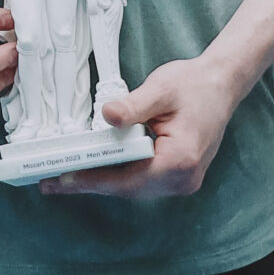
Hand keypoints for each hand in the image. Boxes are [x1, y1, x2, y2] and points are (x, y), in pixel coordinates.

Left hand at [42, 55, 242, 198]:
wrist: (221, 85)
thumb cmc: (194, 85)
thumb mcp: (161, 89)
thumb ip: (133, 105)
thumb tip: (108, 116)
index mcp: (181, 159)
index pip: (128, 179)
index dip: (93, 181)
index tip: (64, 180)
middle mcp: (184, 178)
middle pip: (128, 189)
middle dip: (90, 184)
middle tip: (52, 182)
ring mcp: (183, 181)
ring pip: (134, 188)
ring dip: (102, 182)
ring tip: (65, 177)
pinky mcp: (178, 175)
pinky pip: (142, 181)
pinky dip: (117, 176)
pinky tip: (94, 169)